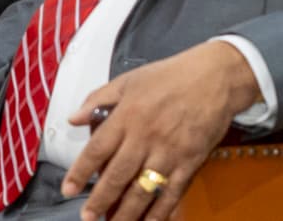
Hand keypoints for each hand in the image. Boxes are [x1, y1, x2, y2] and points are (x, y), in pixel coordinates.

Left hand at [62, 40, 259, 220]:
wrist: (214, 78)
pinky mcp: (190, 162)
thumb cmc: (171, 76)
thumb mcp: (128, 80)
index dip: (80, 172)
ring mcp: (169, 152)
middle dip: (100, 200)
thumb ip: (98, 99)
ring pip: (143, 189)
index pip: (97, 149)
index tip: (69, 188)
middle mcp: (145, 136)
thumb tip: (74, 118)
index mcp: (127, 115)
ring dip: (126, 212)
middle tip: (88, 216)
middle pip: (117, 175)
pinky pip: (172, 192)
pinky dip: (160, 211)